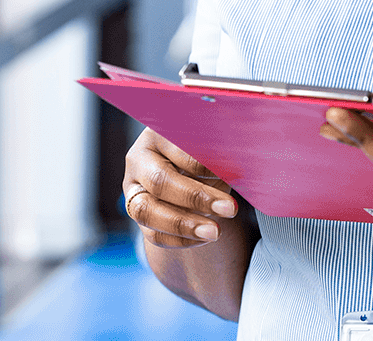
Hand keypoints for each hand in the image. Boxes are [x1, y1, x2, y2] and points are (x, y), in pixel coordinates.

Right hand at [124, 128, 240, 248]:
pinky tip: (204, 238)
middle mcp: (139, 159)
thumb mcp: (214, 144)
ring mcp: (132, 187)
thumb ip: (221, 153)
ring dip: (183, 225)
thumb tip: (240, 165)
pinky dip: (180, 240)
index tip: (233, 175)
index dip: (205, 166)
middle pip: (160, 181)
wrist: (188, 166)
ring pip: (147, 211)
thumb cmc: (207, 149)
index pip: (179, 150)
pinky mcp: (135, 213)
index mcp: (159, 133)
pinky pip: (151, 234)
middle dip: (197, 198)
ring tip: (215, 232)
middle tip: (230, 209)